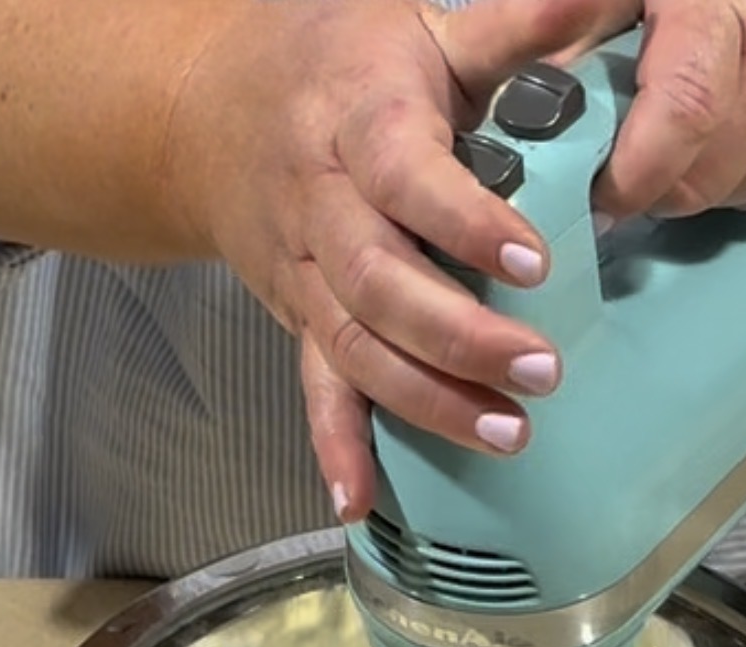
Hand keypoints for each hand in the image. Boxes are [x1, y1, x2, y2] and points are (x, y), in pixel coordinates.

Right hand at [165, 0, 616, 519]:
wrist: (205, 110)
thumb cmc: (333, 66)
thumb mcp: (418, 30)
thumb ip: (512, 28)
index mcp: (356, 120)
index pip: (407, 177)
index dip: (466, 223)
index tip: (532, 262)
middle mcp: (320, 205)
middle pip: (380, 283)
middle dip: (459, 335)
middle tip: (540, 371)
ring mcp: (302, 273)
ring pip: (354, 347)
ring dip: (423, 399)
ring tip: (503, 433)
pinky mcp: (295, 319)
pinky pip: (311, 387)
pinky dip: (334, 446)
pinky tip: (359, 501)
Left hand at [593, 0, 745, 218]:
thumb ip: (586, 22)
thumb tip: (530, 100)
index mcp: (723, 6)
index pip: (682, 113)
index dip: (632, 173)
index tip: (598, 191)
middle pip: (702, 176)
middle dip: (655, 187)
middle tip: (629, 169)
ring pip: (738, 191)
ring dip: (701, 182)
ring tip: (689, 138)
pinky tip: (740, 132)